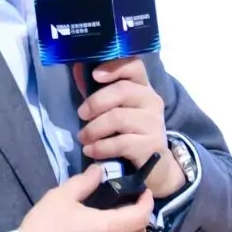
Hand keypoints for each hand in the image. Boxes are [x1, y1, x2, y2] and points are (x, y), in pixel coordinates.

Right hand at [19, 163, 154, 231]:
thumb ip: (84, 182)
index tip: (144, 192)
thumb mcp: (61, 197)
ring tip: (118, 223)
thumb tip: (99, 171)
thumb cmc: (44, 228)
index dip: (146, 202)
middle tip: (131, 206)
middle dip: (140, 219)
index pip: (141, 215)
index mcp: (109, 227)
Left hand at [75, 58, 186, 198]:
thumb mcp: (114, 108)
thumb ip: (96, 89)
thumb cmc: (129, 132)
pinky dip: (100, 147)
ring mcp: (154, 123)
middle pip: (122, 90)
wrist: (155, 165)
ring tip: (83, 138)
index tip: (95, 74)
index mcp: (143, 87)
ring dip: (94, 128)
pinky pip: (120, 143)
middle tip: (81, 114)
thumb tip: (77, 67)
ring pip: (118, 118)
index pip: (134, 66)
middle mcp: (152, 101)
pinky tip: (91, 151)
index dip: (115, 66)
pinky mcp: (152, 145)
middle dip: (95, 102)